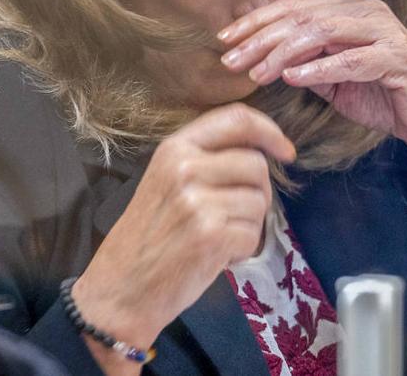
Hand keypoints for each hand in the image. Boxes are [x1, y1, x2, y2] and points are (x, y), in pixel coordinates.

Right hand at [72, 103, 294, 373]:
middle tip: (233, 216)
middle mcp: (185, 167)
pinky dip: (242, 250)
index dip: (269, 131)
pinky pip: (253, 235)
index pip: (236, 118)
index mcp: (174, 148)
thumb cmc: (148, 236)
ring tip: (217, 238)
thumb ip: (206, 159)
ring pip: (259, 201)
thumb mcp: (167, 181)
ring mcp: (197, 201)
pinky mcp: (211, 234)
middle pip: (256, 164)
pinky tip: (215, 256)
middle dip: (257, 192)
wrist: (121, 288)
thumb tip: (263, 151)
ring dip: (248, 225)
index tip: (286, 151)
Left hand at [217, 0, 406, 187]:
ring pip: (322, 32)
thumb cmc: (383, 94)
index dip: (256, 22)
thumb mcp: (332, 78)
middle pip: (301, 17)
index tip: (224, 40)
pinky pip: (351, 59)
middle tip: (230, 60)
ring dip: (283, 53)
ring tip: (257, 73)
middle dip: (260, 38)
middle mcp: (363, 11)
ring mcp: (382, 31)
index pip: (292, 8)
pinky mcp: (396, 57)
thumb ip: (303, 62)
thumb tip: (259, 58)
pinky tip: (293, 78)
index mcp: (346, 9)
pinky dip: (320, 68)